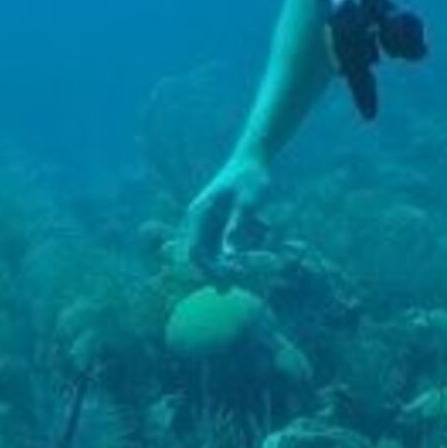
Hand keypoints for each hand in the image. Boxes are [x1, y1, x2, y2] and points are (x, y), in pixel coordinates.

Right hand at [180, 154, 270, 274]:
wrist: (252, 159)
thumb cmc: (251, 178)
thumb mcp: (247, 203)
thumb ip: (237, 227)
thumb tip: (229, 254)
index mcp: (199, 214)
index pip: (194, 251)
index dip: (208, 269)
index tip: (229, 277)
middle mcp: (197, 220)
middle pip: (197, 256)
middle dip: (213, 273)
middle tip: (230, 288)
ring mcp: (205, 223)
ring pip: (206, 254)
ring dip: (219, 267)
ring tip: (234, 284)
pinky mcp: (216, 224)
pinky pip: (217, 246)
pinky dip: (227, 257)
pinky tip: (241, 263)